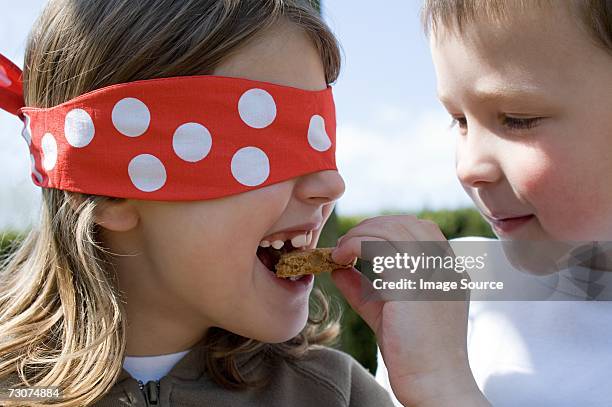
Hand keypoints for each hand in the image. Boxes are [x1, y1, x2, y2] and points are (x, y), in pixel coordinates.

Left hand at [331, 215, 489, 406]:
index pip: (422, 229)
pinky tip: (341, 260)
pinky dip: (356, 245)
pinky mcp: (412, 283)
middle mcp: (445, 266)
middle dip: (372, 226)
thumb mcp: (386, 312)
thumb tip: (338, 269)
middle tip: (346, 243)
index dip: (388, 228)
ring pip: (393, 229)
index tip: (361, 240)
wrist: (433, 385)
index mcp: (448, 271)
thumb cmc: (413, 354)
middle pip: (409, 224)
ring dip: (361, 234)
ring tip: (340, 251)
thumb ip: (365, 288)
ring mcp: (431, 272)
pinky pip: (380, 247)